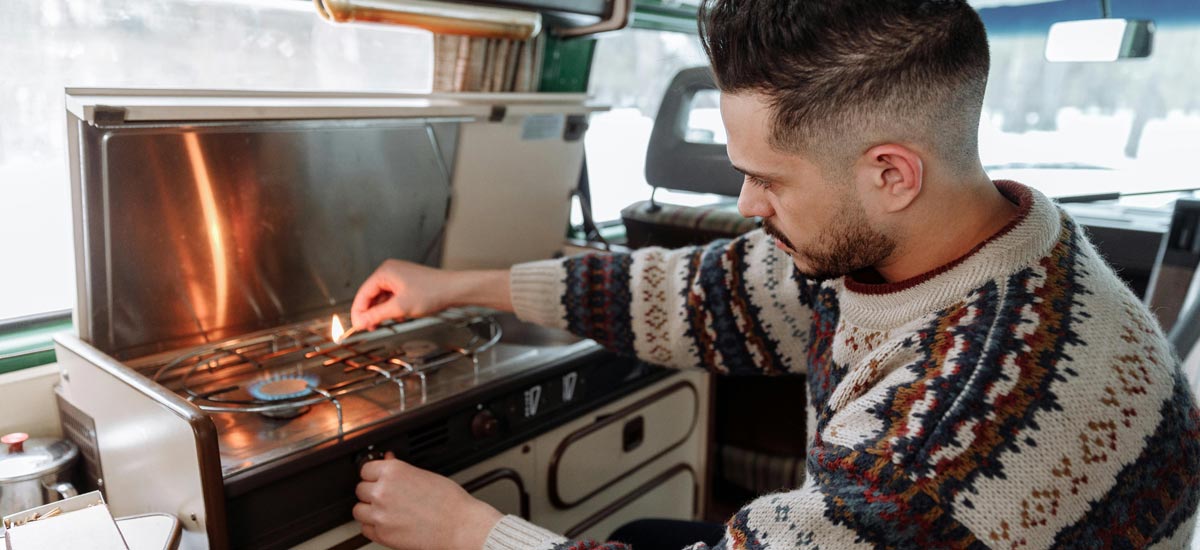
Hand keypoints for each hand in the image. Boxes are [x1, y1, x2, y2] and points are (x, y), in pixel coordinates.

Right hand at [351, 260, 455, 330]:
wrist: (455, 290)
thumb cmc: (432, 293)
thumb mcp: (400, 307)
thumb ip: (376, 315)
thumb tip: (359, 322)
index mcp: (385, 272)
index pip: (363, 294)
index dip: (358, 312)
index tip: (357, 327)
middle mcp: (390, 271)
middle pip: (371, 296)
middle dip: (370, 313)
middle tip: (369, 328)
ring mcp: (399, 277)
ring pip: (382, 298)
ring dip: (382, 312)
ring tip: (384, 324)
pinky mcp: (407, 284)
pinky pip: (393, 297)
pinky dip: (393, 308)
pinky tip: (399, 317)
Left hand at [354, 453, 502, 549]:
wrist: (460, 526)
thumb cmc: (449, 501)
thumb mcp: (424, 475)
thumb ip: (400, 469)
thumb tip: (387, 460)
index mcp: (393, 472)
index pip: (366, 469)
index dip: (374, 475)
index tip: (378, 478)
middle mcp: (383, 491)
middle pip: (360, 489)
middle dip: (371, 492)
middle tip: (386, 496)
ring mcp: (380, 514)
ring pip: (358, 510)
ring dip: (369, 510)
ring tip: (385, 511)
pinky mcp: (382, 534)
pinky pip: (365, 529)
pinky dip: (373, 527)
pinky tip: (387, 523)